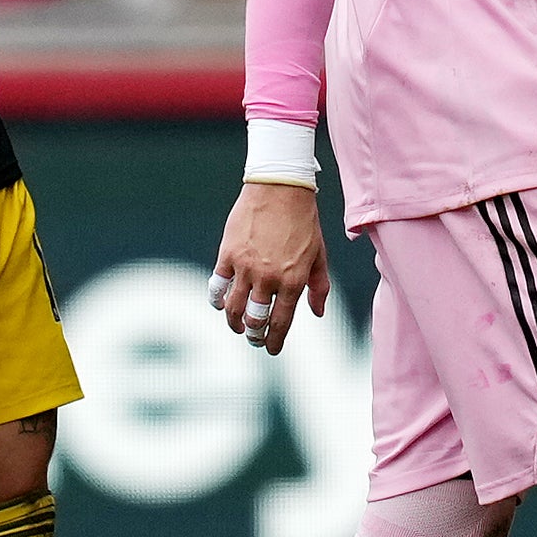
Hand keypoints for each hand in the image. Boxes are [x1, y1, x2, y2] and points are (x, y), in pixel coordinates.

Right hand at [210, 178, 330, 356]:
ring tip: (237, 326)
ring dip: (234, 323)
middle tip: (254, 338)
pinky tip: (220, 304)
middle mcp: (268, 277)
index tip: (271, 349)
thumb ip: (319, 287)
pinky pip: (217, 286)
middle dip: (254, 335)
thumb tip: (317, 313)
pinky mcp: (227, 254)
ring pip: (233, 308)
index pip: (280, 322)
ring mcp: (245, 266)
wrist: (280, 187)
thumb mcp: (319, 255)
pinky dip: (217, 300)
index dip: (274, 341)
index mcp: (293, 281)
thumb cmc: (304, 221)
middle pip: (255, 320)